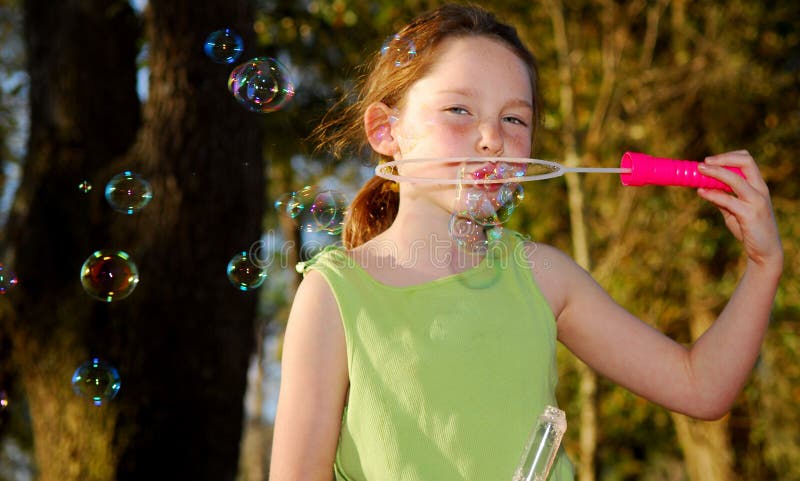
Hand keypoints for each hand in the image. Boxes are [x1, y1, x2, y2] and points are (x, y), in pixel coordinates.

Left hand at [696, 150, 782, 272]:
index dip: (727, 157)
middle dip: (723, 159)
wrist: (764, 252)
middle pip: (745, 163)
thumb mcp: (734, 211)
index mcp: (758, 186)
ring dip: (715, 172)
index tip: (709, 161)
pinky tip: (701, 192)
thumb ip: (723, 198)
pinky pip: (728, 200)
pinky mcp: (750, 215)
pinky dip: (713, 194)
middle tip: (703, 162)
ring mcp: (756, 202)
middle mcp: (760, 190)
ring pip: (736, 179)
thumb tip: (703, 188)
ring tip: (698, 171)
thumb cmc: (749, 229)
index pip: (747, 161)